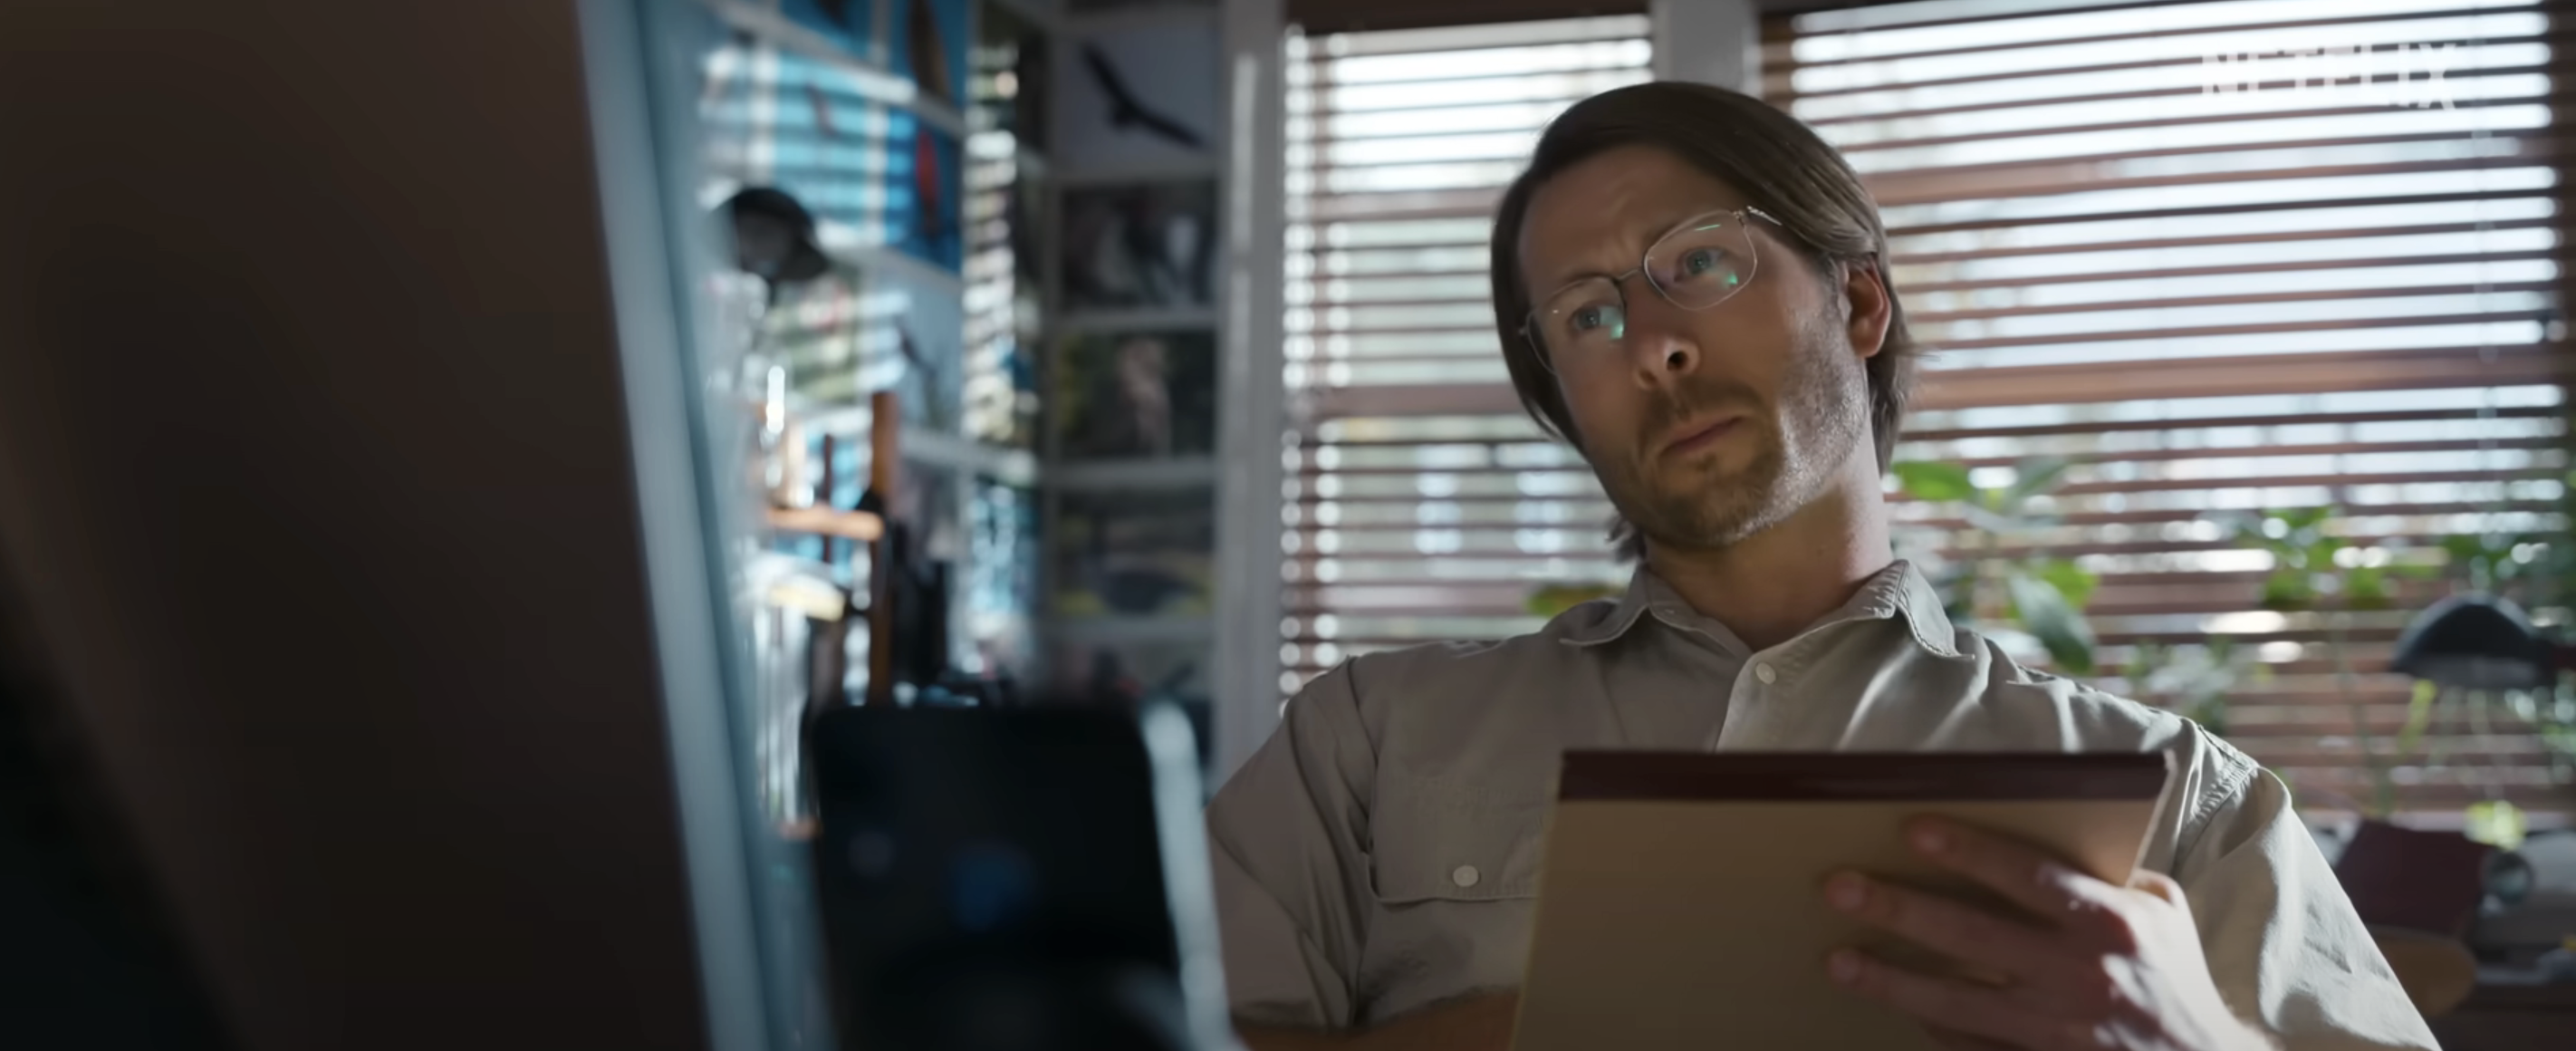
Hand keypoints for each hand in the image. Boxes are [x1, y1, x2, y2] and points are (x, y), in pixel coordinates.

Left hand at [1820, 817, 2272, 1050]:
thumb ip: (2112, 877)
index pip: (2030, 877)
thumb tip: (2049, 831)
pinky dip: (1931, 1027)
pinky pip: (1970, 1048)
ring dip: (1890, 981)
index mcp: (2113, 923)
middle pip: (1972, 935)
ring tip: (1838, 961)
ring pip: (1955, 1003)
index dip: (1969, 851)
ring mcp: (2059, 1032)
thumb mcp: (2164, 918)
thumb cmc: (2176, 984)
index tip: (1911, 829)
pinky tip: (1896, 1006)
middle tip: (1839, 887)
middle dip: (1899, 908)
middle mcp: (2083, 976)